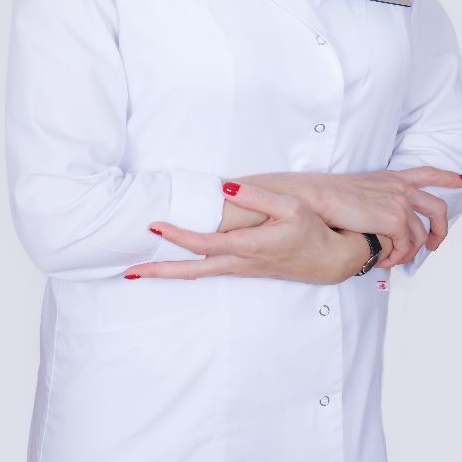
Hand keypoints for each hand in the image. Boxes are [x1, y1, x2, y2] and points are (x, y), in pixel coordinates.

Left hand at [122, 182, 377, 284]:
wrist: (330, 259)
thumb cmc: (311, 230)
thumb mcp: (290, 207)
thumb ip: (257, 197)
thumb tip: (225, 187)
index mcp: (248, 246)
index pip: (203, 243)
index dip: (177, 235)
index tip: (154, 225)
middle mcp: (240, 262)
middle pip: (191, 271)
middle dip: (160, 272)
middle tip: (130, 272)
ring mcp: (241, 270)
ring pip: (198, 274)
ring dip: (169, 273)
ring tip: (141, 271)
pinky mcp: (244, 270)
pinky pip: (207, 272)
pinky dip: (186, 269)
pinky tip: (175, 265)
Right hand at [237, 166, 461, 268]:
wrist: (315, 197)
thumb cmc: (326, 198)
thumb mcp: (356, 194)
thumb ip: (373, 204)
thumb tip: (379, 226)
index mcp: (390, 177)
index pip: (427, 172)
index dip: (446, 176)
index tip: (461, 179)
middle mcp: (399, 187)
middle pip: (437, 206)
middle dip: (441, 229)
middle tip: (433, 244)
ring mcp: (400, 202)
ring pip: (421, 235)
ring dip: (410, 253)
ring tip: (394, 260)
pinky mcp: (396, 219)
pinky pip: (407, 247)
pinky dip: (398, 257)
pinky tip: (384, 259)